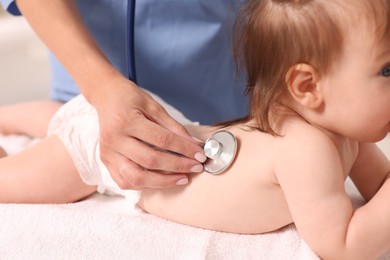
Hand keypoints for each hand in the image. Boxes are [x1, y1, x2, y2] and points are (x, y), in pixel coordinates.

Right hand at [92, 78, 206, 189]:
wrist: (106, 96)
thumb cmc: (131, 99)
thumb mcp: (154, 106)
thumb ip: (175, 127)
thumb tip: (195, 145)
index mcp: (126, 120)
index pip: (161, 140)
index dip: (184, 149)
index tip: (200, 155)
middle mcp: (114, 139)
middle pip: (150, 161)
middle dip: (178, 167)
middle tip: (196, 167)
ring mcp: (107, 153)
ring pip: (136, 177)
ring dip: (162, 182)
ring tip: (182, 178)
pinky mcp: (106, 161)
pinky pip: (125, 181)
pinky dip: (145, 185)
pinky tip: (161, 181)